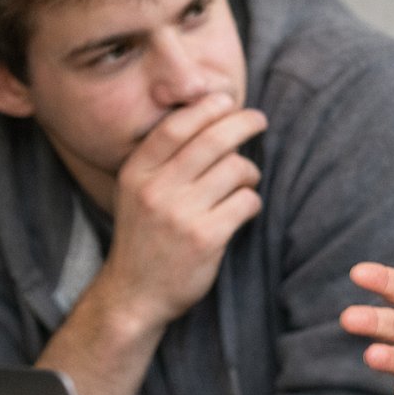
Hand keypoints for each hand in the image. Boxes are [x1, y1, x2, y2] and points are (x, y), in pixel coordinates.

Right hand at [102, 93, 265, 328]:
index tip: (227, 100)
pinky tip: (246, 207)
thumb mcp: (136, 192)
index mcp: (136, 172)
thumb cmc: (145, 237)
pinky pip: (246, 202)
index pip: (176, 126)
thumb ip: (163, 160)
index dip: (206, 107)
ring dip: (249, 171)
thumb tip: (209, 117)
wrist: (134, 295)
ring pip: (235, 169)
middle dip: (242, 123)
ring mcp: (180, 214)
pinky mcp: (206, 238)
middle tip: (259, 120)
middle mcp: (156, 190)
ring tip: (246, 180)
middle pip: (211, 140)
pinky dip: (252, 201)